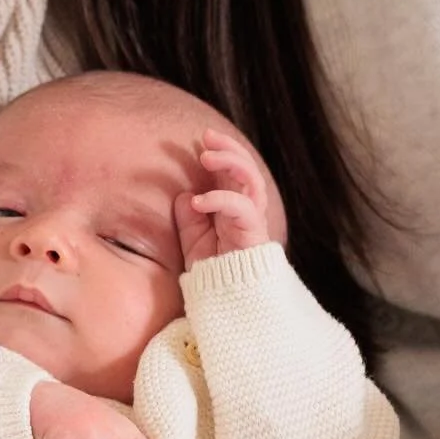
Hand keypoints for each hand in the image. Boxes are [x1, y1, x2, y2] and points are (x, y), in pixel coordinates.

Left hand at [176, 129, 272, 268]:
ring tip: (207, 157)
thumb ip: (189, 218)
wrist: (225, 301)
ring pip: (252, 181)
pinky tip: (199, 201)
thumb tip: (186, 195)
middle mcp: (247, 210)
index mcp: (233, 207)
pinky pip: (242, 208)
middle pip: (247, 169)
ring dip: (231, 163)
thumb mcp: (193, 240)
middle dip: (230, 149)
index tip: (203, 138)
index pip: (233, 172)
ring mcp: (252, 221)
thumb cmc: (212, 272)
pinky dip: (220, 199)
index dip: (223, 152)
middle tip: (208, 137)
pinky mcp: (254, 234)